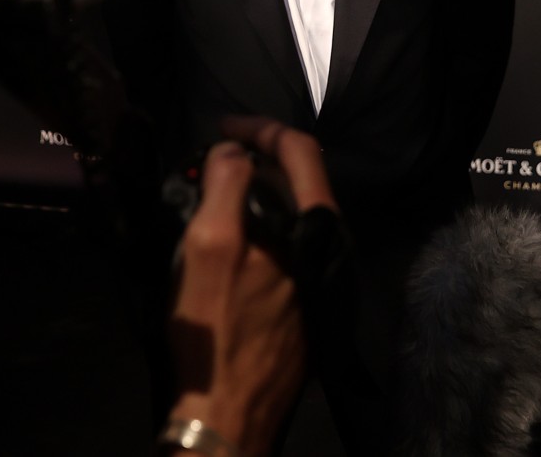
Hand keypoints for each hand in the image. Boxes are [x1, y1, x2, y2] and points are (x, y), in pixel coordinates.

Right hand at [167, 117, 337, 456]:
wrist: (228, 413)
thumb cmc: (213, 331)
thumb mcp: (209, 246)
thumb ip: (226, 187)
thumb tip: (235, 150)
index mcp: (315, 226)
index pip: (300, 150)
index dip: (261, 128)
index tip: (222, 127)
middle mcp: (331, 248)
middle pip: (301, 180)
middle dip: (257, 159)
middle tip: (214, 159)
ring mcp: (323, 277)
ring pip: (296, 214)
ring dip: (258, 194)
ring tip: (216, 195)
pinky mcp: (311, 302)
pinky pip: (292, 246)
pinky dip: (264, 227)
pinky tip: (232, 238)